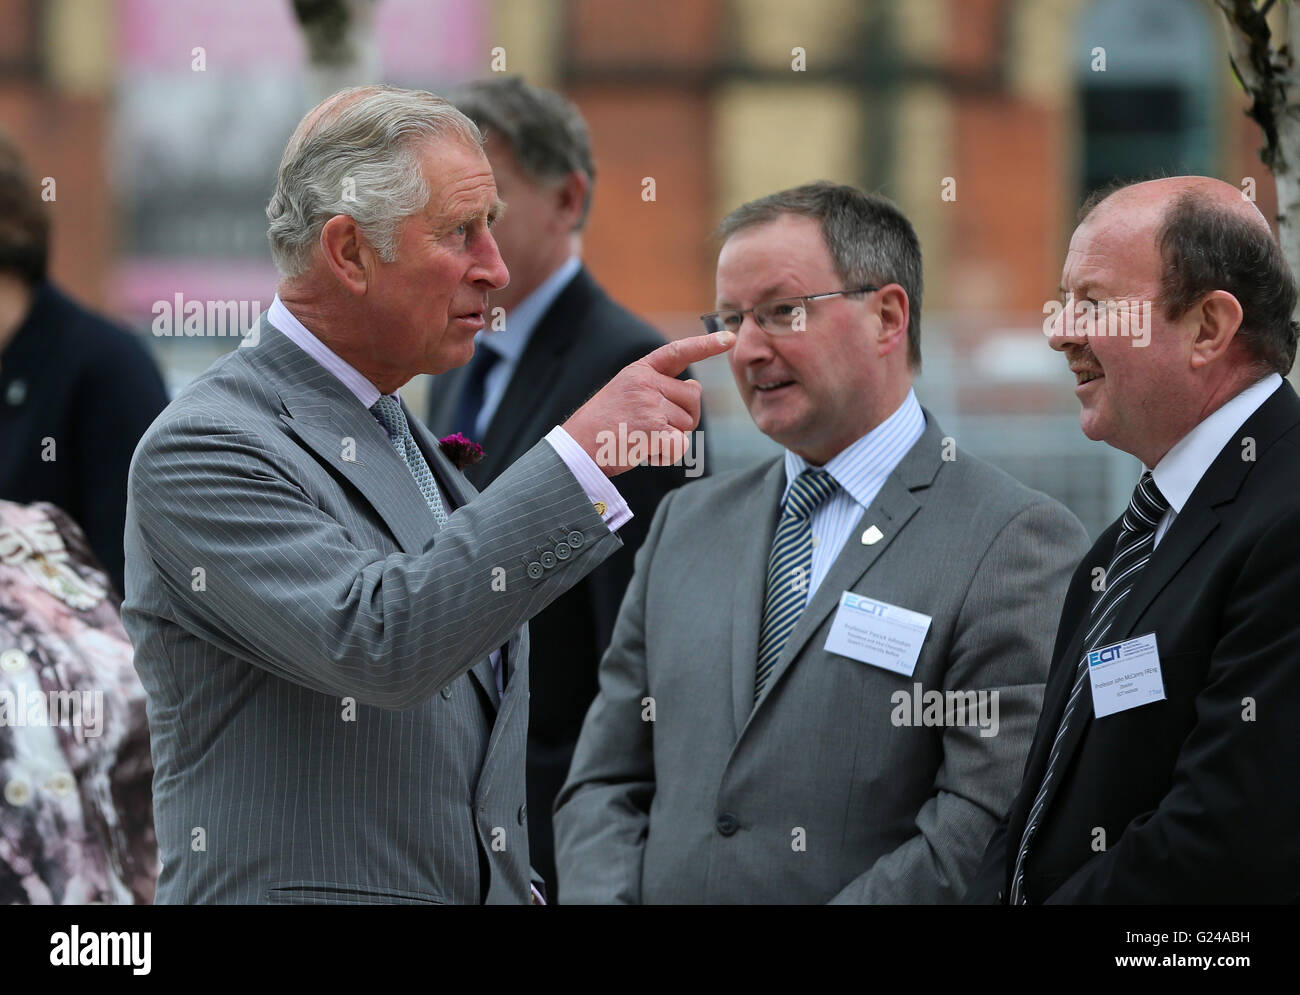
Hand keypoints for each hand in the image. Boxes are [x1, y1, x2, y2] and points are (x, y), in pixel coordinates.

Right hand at [562, 331, 734, 476]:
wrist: (577, 449)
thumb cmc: (604, 424)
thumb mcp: (628, 392)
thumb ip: (661, 387)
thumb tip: (696, 388)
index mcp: (640, 370)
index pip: (678, 352)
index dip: (706, 345)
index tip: (730, 338)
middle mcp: (646, 383)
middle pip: (693, 399)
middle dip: (682, 417)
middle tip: (653, 428)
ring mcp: (650, 405)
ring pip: (688, 424)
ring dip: (671, 438)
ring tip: (641, 438)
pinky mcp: (653, 429)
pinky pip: (681, 444)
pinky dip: (667, 455)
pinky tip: (644, 452)